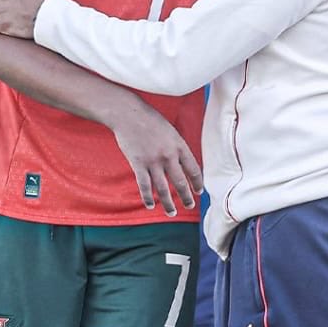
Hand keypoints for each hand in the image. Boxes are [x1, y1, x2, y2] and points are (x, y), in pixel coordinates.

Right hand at [110, 100, 203, 216]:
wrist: (128, 114)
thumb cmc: (150, 120)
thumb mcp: (171, 131)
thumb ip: (177, 147)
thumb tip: (184, 163)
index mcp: (179, 146)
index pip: (193, 169)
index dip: (197, 183)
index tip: (199, 191)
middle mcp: (168, 156)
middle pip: (180, 182)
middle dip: (186, 197)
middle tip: (190, 206)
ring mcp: (153, 161)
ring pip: (163, 188)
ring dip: (168, 203)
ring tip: (172, 212)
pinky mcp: (138, 164)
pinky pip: (144, 185)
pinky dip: (148, 197)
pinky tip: (150, 205)